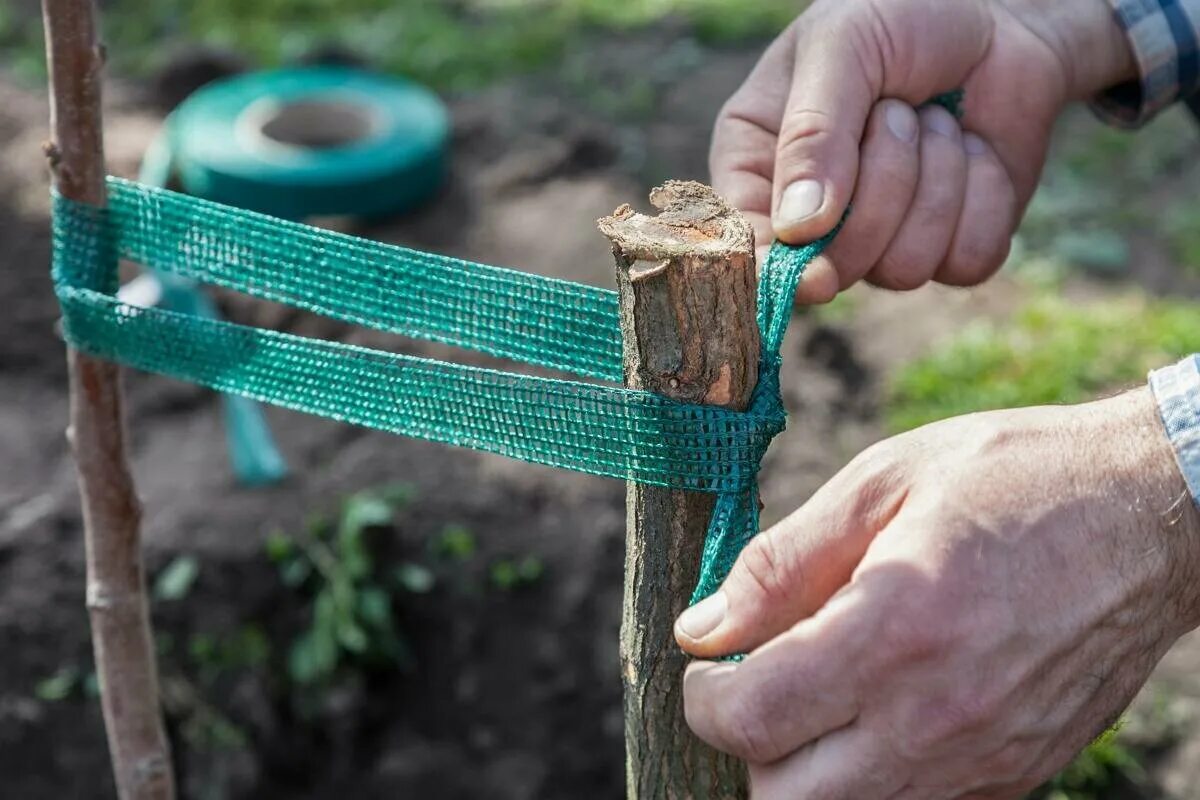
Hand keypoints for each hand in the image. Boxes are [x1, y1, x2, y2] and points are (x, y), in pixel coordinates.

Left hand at [675, 389, 1199, 797]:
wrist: (1150, 514)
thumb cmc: (1012, 479)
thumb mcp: (883, 483)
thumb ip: (781, 563)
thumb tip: (702, 625)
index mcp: (896, 630)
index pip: (754, 719)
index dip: (705, 699)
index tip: (709, 662)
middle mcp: (938, 715)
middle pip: (784, 799)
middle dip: (748, 749)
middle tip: (756, 685)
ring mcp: (984, 759)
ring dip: (806, 771)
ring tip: (816, 696)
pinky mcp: (1017, 774)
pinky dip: (873, 776)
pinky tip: (880, 709)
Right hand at [712, 0, 1135, 301]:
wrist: (995, 14)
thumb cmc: (898, 16)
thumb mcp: (840, 47)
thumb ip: (811, 132)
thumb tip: (799, 228)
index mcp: (757, 164)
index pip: (746, 242)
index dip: (775, 268)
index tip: (813, 275)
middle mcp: (812, 218)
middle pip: (835, 267)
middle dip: (880, 191)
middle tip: (893, 113)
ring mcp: (882, 240)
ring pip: (904, 267)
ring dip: (936, 181)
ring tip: (933, 120)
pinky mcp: (951, 248)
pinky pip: (966, 260)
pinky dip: (984, 197)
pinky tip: (973, 149)